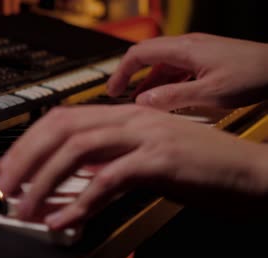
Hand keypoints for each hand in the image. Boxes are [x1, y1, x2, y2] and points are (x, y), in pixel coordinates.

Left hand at [0, 105, 267, 228]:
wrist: (251, 171)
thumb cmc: (199, 167)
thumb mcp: (146, 158)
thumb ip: (110, 163)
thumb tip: (74, 179)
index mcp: (125, 115)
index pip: (63, 118)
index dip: (30, 141)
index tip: (11, 166)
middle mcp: (131, 118)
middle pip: (61, 128)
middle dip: (25, 158)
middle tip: (5, 187)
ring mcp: (145, 137)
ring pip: (77, 150)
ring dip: (44, 181)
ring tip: (24, 207)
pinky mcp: (160, 161)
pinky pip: (108, 180)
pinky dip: (81, 202)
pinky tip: (63, 220)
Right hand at [108, 33, 267, 109]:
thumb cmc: (254, 76)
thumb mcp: (210, 93)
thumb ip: (173, 97)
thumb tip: (142, 102)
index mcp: (184, 50)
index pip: (139, 54)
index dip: (121, 72)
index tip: (113, 90)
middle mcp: (188, 46)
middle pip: (147, 55)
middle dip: (130, 75)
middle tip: (119, 93)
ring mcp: (197, 51)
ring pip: (162, 63)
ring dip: (148, 80)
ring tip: (141, 100)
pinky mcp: (206, 58)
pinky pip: (176, 67)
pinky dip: (165, 81)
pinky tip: (167, 96)